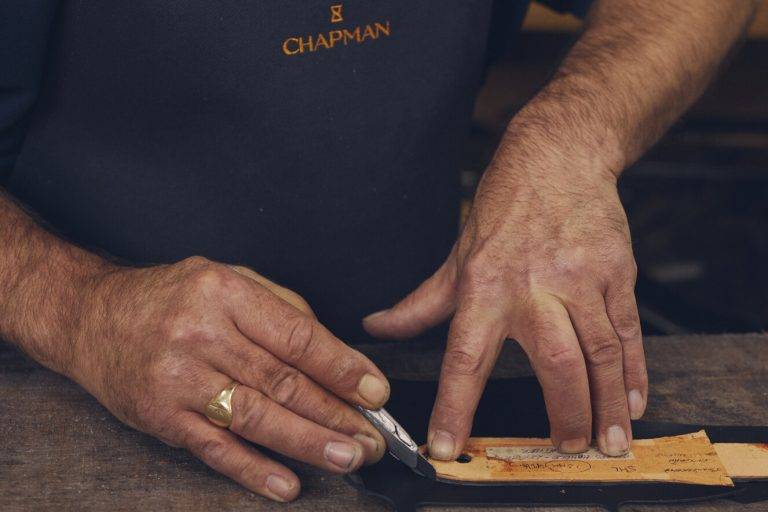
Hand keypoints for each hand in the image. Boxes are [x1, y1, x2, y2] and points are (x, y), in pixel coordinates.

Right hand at [68, 256, 388, 501]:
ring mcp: (176, 378)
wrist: (94, 317)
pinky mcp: (159, 415)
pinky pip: (213, 448)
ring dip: (306, 442)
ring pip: (254, 417)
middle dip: (335, 413)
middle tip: (372, 437)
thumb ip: (282, 308)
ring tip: (347, 458)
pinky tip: (286, 483)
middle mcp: (200, 334)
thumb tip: (336, 355)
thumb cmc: (173, 297)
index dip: (341, 367)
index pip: (296, 337)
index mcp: (224, 292)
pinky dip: (252, 469)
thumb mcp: (227, 279)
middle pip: (281, 381)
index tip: (374, 391)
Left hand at [364, 140, 646, 458]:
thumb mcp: (455, 257)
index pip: (464, 357)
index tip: (445, 447)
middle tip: (566, 448)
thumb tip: (377, 326)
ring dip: (606, 402)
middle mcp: (534, 286)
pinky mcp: (615, 273)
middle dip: (565, 412)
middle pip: (553, 359)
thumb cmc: (503, 210)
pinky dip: (633, 372)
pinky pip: (628, 331)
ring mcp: (580, 279)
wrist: (558, 158)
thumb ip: (419, 303)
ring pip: (599, 351)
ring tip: (607, 443)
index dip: (454, 405)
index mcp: (484, 287)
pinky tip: (632, 401)